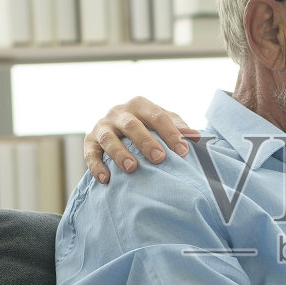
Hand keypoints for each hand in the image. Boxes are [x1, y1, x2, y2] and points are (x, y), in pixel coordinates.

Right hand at [83, 97, 201, 182]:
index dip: (171, 133)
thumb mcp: (162, 122)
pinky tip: (106, 179)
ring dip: (120, 153)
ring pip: (108, 138)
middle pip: (131, 124)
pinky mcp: (89, 141)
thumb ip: (177, 127)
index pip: (157, 116)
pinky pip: (90, 153)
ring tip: (132, 168)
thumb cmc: (146, 126)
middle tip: (159, 158)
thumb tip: (195, 136)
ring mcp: (102, 126)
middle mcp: (119, 112)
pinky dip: (96, 166)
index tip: (183, 151)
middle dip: (145, 141)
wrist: (116, 127)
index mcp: (139, 105)